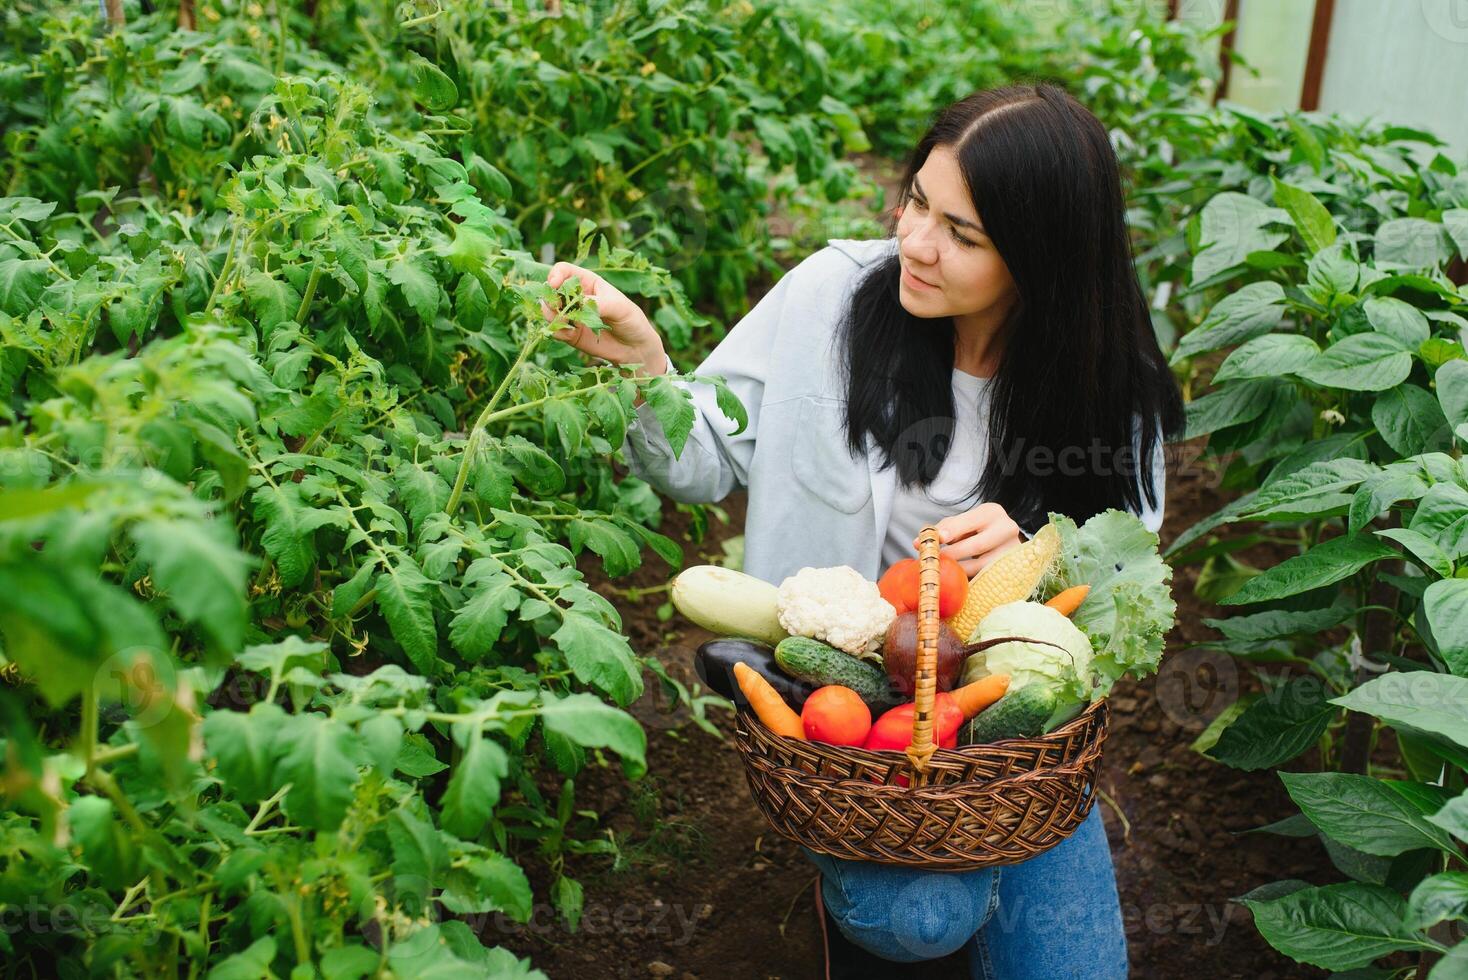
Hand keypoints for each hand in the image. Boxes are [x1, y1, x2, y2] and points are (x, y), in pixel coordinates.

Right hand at [543, 262, 666, 376]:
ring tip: (569, 323)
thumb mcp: (619, 307)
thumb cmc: (631, 320)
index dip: (555, 275)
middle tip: (560, 309)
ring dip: (552, 316)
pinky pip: (555, 330)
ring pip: (548, 310)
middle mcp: (576, 297)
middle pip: (551, 291)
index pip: (564, 271)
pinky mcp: (570, 333)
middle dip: (551, 298)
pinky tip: (572, 335)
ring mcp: (571, 315)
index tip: (554, 284)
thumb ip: (598, 304)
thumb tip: (577, 304)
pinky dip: (558, 332)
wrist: (635, 348)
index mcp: (588, 282)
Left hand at [914, 502, 1022, 577]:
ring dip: (959, 571)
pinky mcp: (1011, 570)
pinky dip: (969, 580)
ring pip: (982, 565)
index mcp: (992, 512)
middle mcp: (1007, 529)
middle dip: (953, 554)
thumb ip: (941, 530)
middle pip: (978, 545)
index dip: (952, 530)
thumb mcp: (962, 524)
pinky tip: (957, 582)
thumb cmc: (975, 530)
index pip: (969, 521)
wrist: (1002, 542)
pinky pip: (986, 578)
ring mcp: (1012, 551)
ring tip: (944, 572)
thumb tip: (918, 544)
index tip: (937, 539)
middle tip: (935, 561)